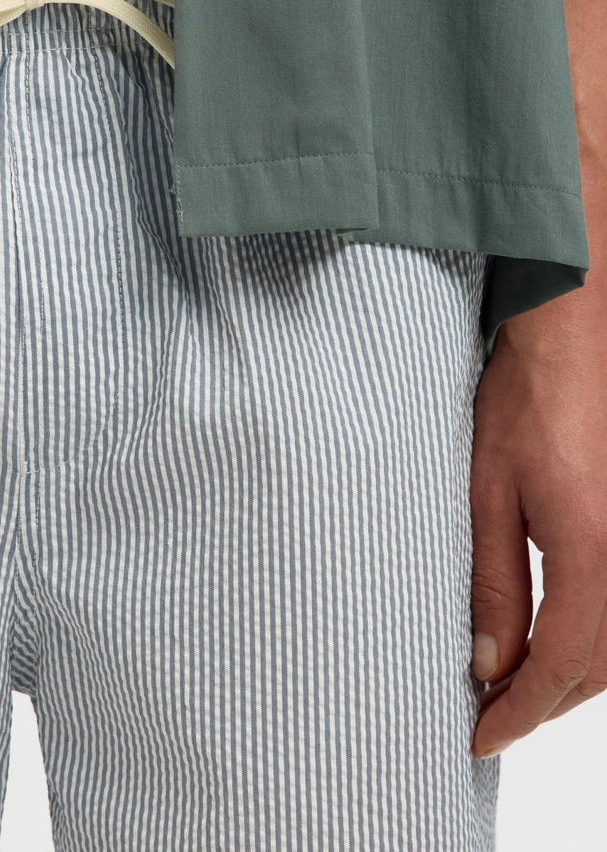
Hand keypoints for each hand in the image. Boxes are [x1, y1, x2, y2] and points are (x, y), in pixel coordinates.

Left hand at [468, 320, 606, 757]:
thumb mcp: (487, 492)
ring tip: (516, 691)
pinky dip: (595, 644)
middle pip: (599, 669)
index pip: (561, 664)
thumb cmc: (524, 400)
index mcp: (591, 551)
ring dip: (572, 679)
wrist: (573, 336)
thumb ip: (493, 582)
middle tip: (490, 719)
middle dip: (544, 705)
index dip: (520, 713)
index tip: (479, 737)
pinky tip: (560, 643)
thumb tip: (490, 662)